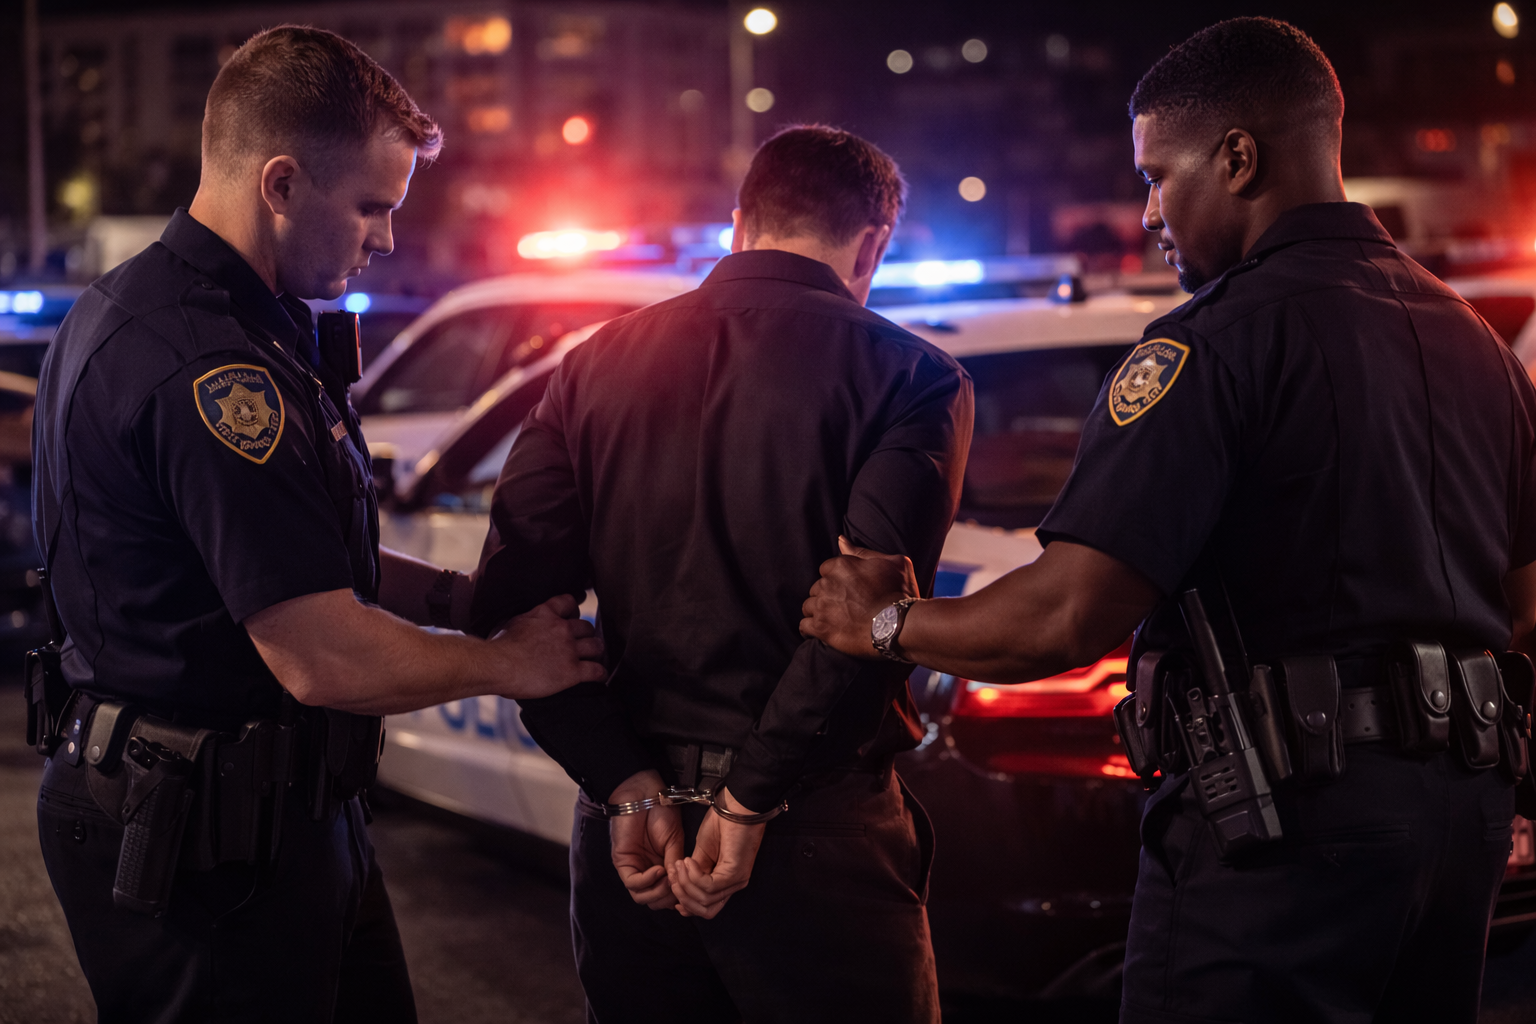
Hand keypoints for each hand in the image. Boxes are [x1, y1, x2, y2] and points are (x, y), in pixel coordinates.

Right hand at [492, 594, 605, 697]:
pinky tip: (600, 677)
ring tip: (594, 657)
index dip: (574, 610)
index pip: (569, 602)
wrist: (497, 665)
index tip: (573, 616)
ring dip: (596, 652)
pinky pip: (596, 670)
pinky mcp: (572, 671)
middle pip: (586, 627)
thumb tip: (522, 625)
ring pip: (596, 646)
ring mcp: (569, 649)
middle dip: (586, 634)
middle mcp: (561, 628)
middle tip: (582, 643)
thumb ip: (525, 621)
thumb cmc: (497, 647)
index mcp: (545, 614)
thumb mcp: (510, 623)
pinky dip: (600, 674)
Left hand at [608, 770, 682, 909]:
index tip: (690, 889)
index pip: (667, 894)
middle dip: (669, 899)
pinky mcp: (622, 863)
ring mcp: (634, 868)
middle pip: (654, 900)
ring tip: (669, 880)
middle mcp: (647, 870)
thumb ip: (675, 864)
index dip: (678, 897)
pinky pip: (633, 883)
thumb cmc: (661, 812)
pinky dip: (648, 881)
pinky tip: (659, 870)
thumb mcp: (675, 841)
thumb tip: (679, 888)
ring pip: (642, 897)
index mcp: (661, 866)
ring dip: (658, 893)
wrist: (645, 794)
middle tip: (679, 887)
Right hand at [668, 787, 765, 918]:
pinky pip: (709, 886)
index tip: (671, 887)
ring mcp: (736, 881)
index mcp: (725, 882)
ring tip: (679, 865)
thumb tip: (680, 887)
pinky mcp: (735, 873)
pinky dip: (694, 876)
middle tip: (673, 876)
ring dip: (685, 884)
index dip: (686, 903)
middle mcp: (733, 886)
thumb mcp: (701, 852)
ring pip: (704, 900)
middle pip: (705, 910)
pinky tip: (689, 861)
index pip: (706, 908)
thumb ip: (694, 873)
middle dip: (683, 896)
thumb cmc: (720, 824)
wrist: (736, 806)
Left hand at [800, 536, 919, 656]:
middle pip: (817, 588)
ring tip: (834, 620)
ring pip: (809, 606)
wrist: (899, 625)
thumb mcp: (892, 563)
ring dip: (818, 612)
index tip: (847, 590)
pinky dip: (811, 629)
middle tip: (843, 606)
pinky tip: (820, 631)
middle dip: (827, 596)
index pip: (826, 569)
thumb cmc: (899, 593)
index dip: (836, 580)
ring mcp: (822, 606)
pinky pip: (804, 627)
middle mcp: (827, 584)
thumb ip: (862, 551)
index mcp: (841, 565)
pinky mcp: (821, 628)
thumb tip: (840, 540)